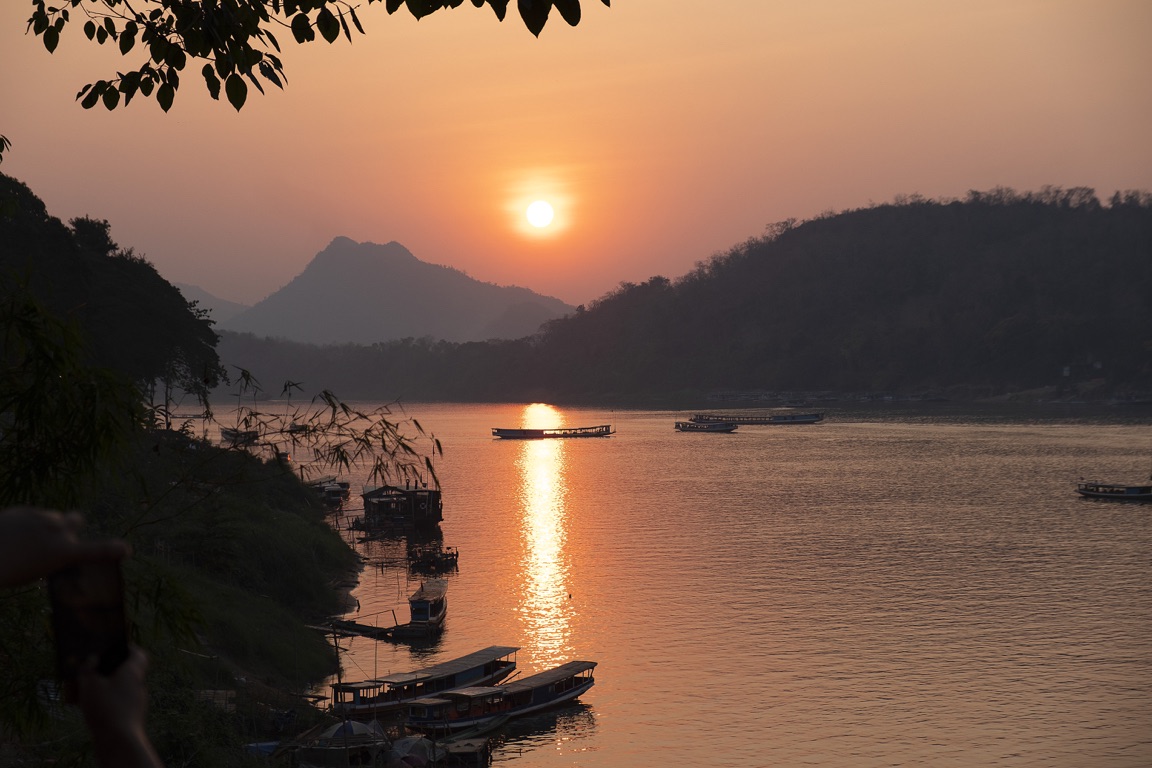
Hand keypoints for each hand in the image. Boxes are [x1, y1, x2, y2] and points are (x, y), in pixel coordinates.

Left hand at [0, 507, 127, 587]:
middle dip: (73, 525)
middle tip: (61, 536)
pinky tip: (13, 535)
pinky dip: (27, 523)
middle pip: (76, 520)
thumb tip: (61, 548)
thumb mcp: (36, 571)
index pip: (96, 550)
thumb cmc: (6, 570)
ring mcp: (40, 518)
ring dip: (48, 525)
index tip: (125, 550)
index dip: (113, 550)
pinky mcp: (24, 510)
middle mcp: (57, 531)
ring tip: (27, 540)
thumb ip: (55, 556)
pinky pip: (32, 515)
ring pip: (52, 518)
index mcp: (63, 551)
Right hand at [76, 646, 163, 767]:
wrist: (119, 741)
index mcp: (133, 672)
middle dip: (111, 668)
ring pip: (123, 688)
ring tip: (85, 688)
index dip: (128, 647)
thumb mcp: (90, 685)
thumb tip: (92, 659)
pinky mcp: (131, 716)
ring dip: (107, 686)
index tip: (114, 645)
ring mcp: (137, 701)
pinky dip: (108, 701)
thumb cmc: (106, 708)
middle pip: (128, 670)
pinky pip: (120, 703)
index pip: (138, 653)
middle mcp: (138, 685)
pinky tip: (91, 707)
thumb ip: (88, 669)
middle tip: (92, 667)